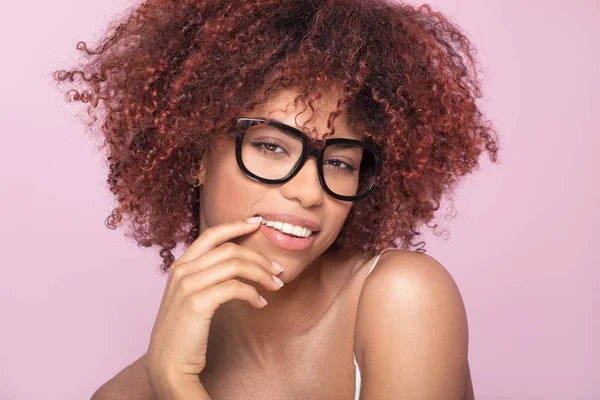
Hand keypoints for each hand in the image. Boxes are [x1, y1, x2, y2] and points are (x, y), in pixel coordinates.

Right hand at [145, 216, 283, 396]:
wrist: (168, 363)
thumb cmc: (184, 332)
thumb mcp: (190, 296)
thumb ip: (206, 276)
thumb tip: (238, 263)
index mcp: (180, 265)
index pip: (211, 234)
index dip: (236, 225)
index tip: (257, 223)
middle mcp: (182, 270)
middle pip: (230, 249)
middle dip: (259, 256)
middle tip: (278, 269)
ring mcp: (188, 285)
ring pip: (235, 265)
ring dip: (262, 273)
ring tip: (276, 285)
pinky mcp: (197, 302)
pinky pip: (235, 288)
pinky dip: (253, 293)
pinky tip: (261, 303)